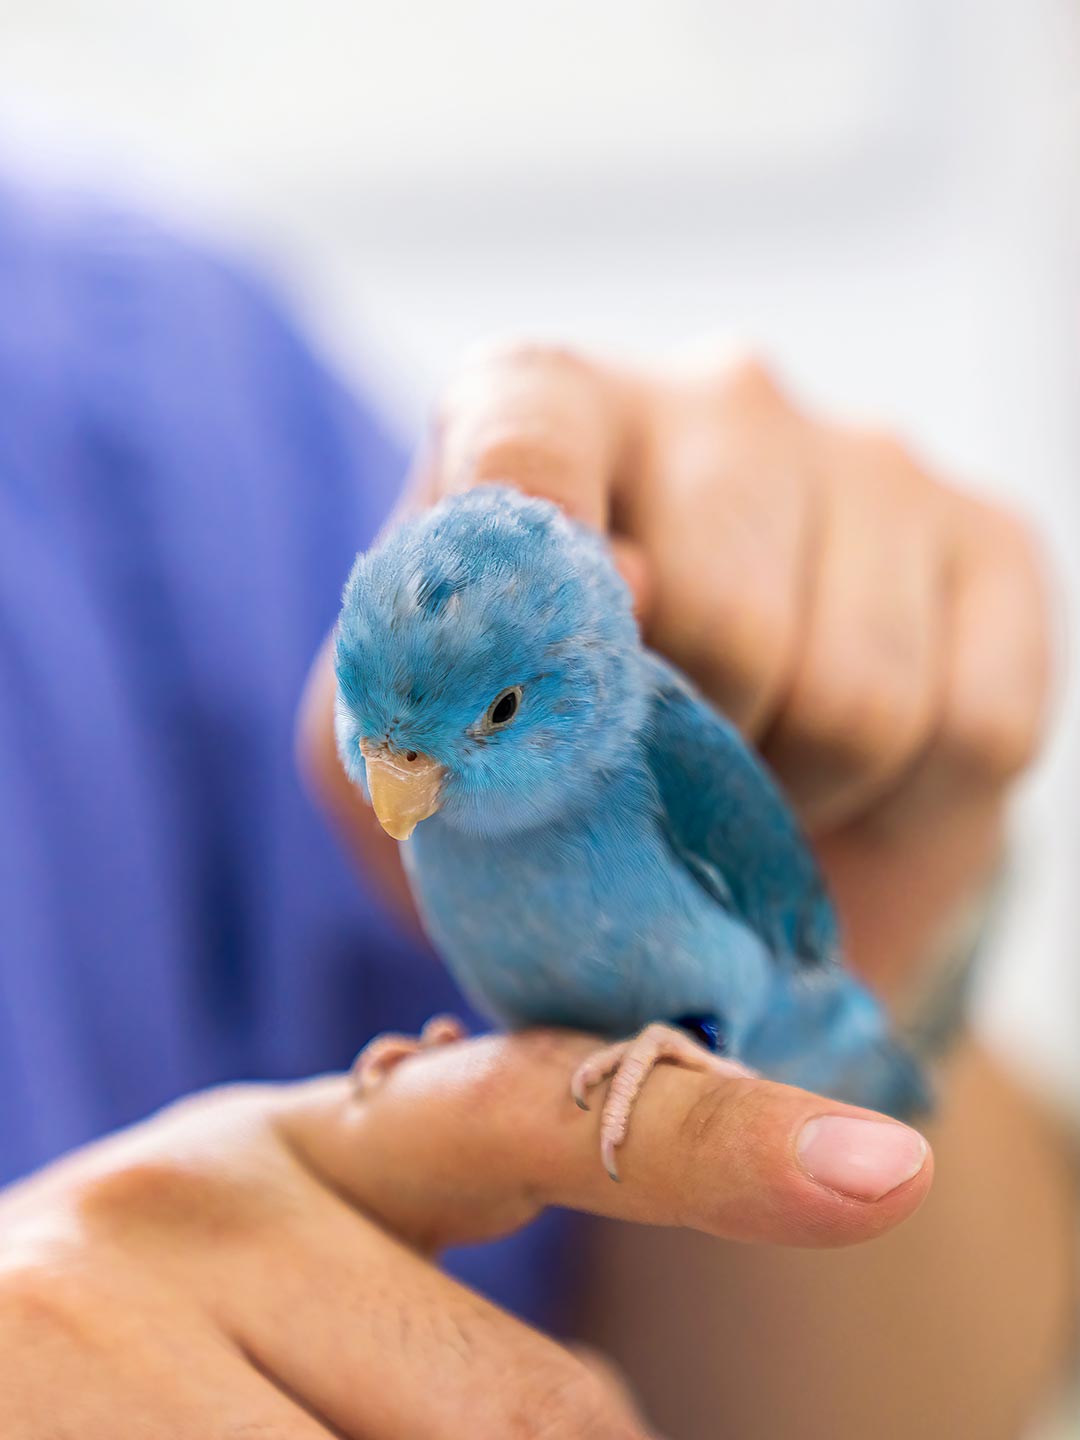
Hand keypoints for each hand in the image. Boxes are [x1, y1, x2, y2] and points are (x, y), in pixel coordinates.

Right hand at [0, 1032, 929, 1436]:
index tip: (878, 1168)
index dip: (716, 1139)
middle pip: (526, 1419)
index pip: (532, 1110)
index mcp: (292, 1143)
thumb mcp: (266, 1272)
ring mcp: (103, 1344)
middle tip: (422, 1422)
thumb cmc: (121, 1351)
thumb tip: (597, 1423)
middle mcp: (199, 1208)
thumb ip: (419, 1300)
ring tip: (311, 1423)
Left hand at [301, 343, 1052, 1002]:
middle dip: (687, 754)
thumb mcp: (421, 749)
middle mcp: (717, 400)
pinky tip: (849, 775)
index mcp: (546, 408)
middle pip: (724, 616)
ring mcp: (870, 462)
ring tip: (750, 779)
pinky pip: (974, 728)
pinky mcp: (994, 544)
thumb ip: (428, 688)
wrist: (710, 806)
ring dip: (792, 793)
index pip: (528, 437)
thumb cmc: (544, 756)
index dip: (534, 558)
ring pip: (857, 694)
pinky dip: (902, 804)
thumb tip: (617, 593)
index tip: (535, 672)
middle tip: (661, 776)